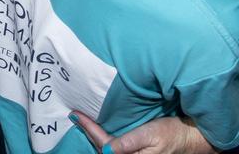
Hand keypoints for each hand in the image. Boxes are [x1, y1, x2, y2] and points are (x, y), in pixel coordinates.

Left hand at [72, 111, 213, 153]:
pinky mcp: (134, 151)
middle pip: (102, 148)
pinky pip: (113, 146)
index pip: (104, 144)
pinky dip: (103, 137)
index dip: (89, 130)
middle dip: (88, 132)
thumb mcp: (150, 135)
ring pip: (106, 148)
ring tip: (82, 121)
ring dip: (94, 135)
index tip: (76, 115)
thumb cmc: (171, 134)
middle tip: (75, 116)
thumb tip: (106, 149)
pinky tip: (97, 129)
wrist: (189, 137)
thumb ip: (128, 143)